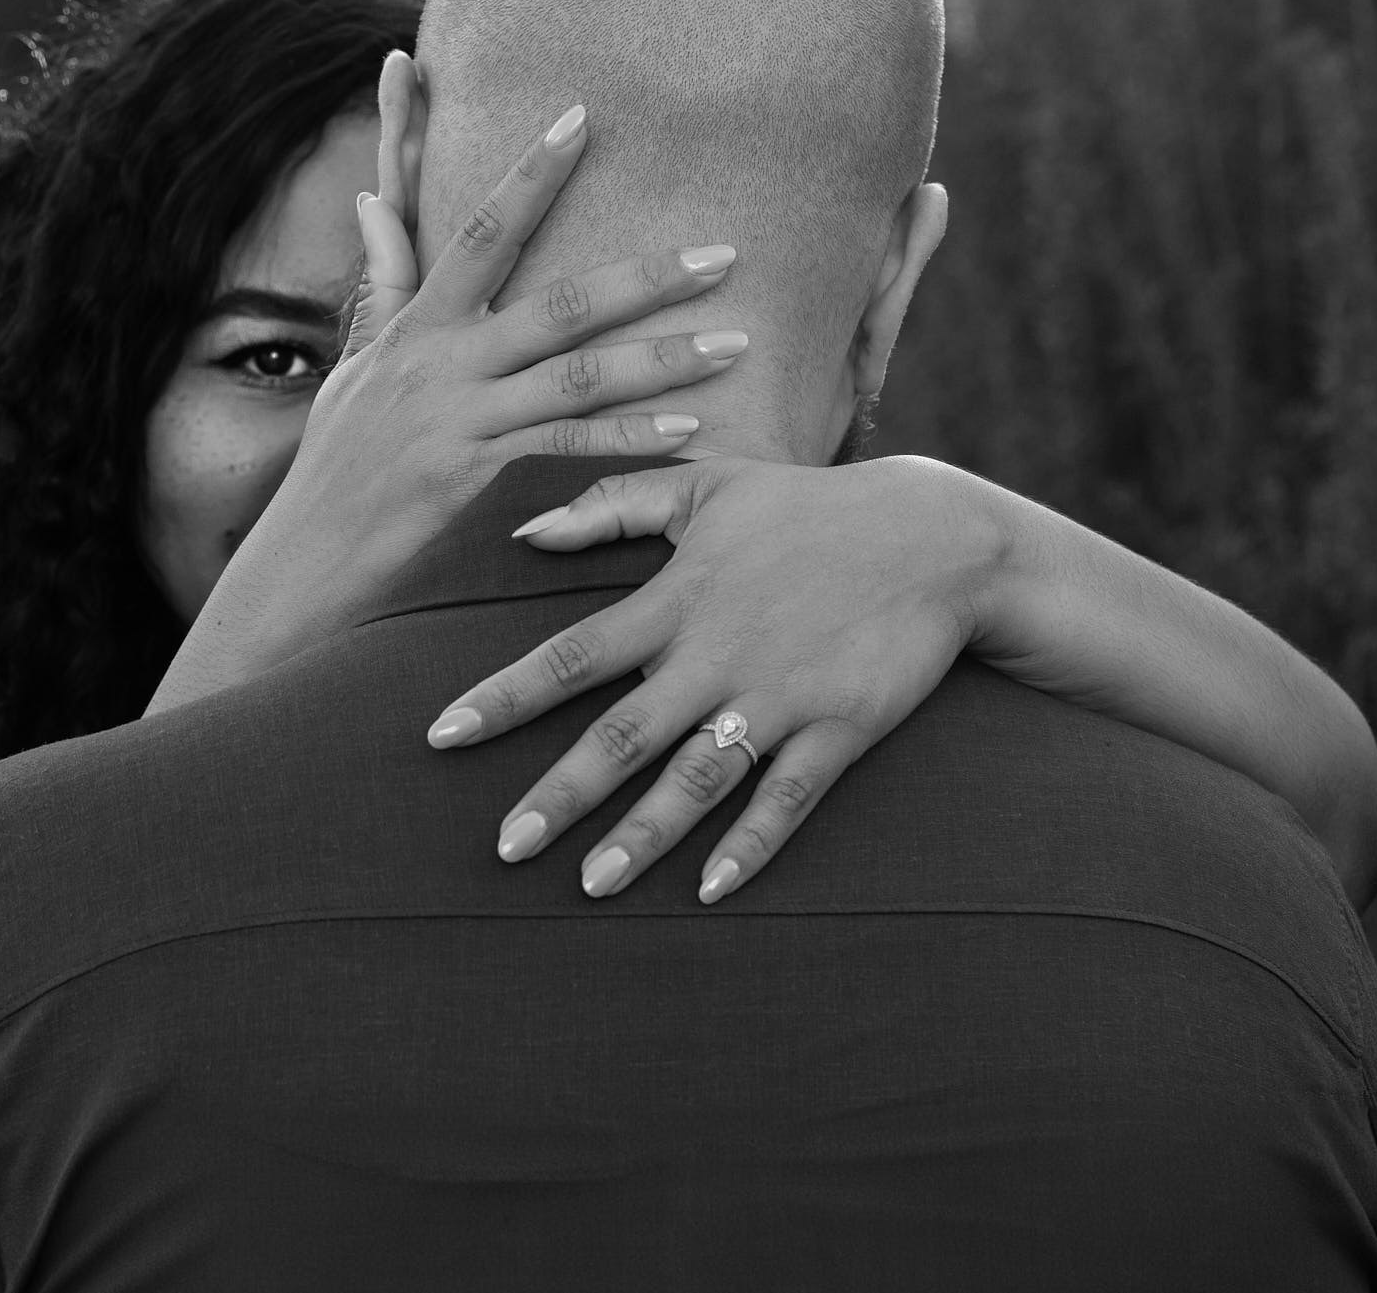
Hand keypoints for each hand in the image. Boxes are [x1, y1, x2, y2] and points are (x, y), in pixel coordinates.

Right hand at [147, 54, 749, 710]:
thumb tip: (369, 200)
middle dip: (649, 275)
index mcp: (417, 327)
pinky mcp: (475, 482)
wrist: (302, 569)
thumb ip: (379, 287)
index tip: (583, 118)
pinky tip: (688, 434)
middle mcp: (441, 364)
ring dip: (663, 358)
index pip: (484, 231)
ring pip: (578, 376)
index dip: (532, 172)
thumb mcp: (352, 370)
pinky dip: (628, 441)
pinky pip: (567, 452)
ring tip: (734, 344)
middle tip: (725, 253)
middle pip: (560, 302)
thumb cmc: (334, 471)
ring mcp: (460, 423)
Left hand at [426, 457, 1006, 901]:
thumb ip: (611, 504)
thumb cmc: (807, 510)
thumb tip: (527, 532)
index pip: (571, 656)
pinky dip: (750, 843)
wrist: (934, 537)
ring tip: (591, 886)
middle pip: (622, 735)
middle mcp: (717, 654)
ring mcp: (779, 695)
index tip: (442, 736)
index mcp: (676, 600)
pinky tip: (710, 890)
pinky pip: (787, 797)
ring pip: (697, 777)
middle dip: (560, 793)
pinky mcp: (839, 726)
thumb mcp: (707, 485)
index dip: (504, 697)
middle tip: (504, 849)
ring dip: (643, 834)